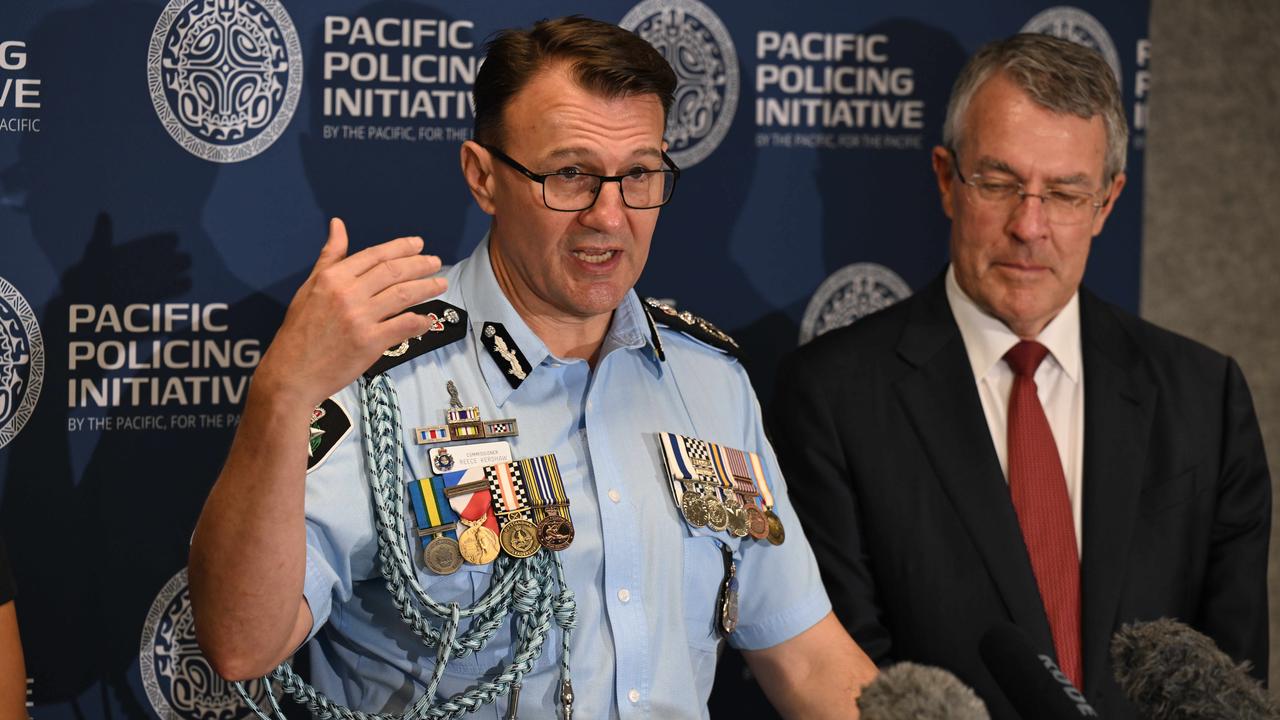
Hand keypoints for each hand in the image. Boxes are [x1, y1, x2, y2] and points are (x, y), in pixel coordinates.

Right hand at [253, 218, 446, 407]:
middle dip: (420, 264)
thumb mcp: (310, 287)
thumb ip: (330, 256)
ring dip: (426, 287)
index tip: (418, 244)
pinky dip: (420, 321)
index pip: (375, 255)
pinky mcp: (369, 342)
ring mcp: (359, 318)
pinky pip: (403, 325)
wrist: (292, 373)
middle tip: (436, 262)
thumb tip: (338, 224)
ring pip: (403, 294)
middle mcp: (347, 293)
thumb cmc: (300, 331)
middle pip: (393, 271)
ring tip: (441, 284)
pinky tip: (428, 319)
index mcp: (332, 277)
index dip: (400, 247)